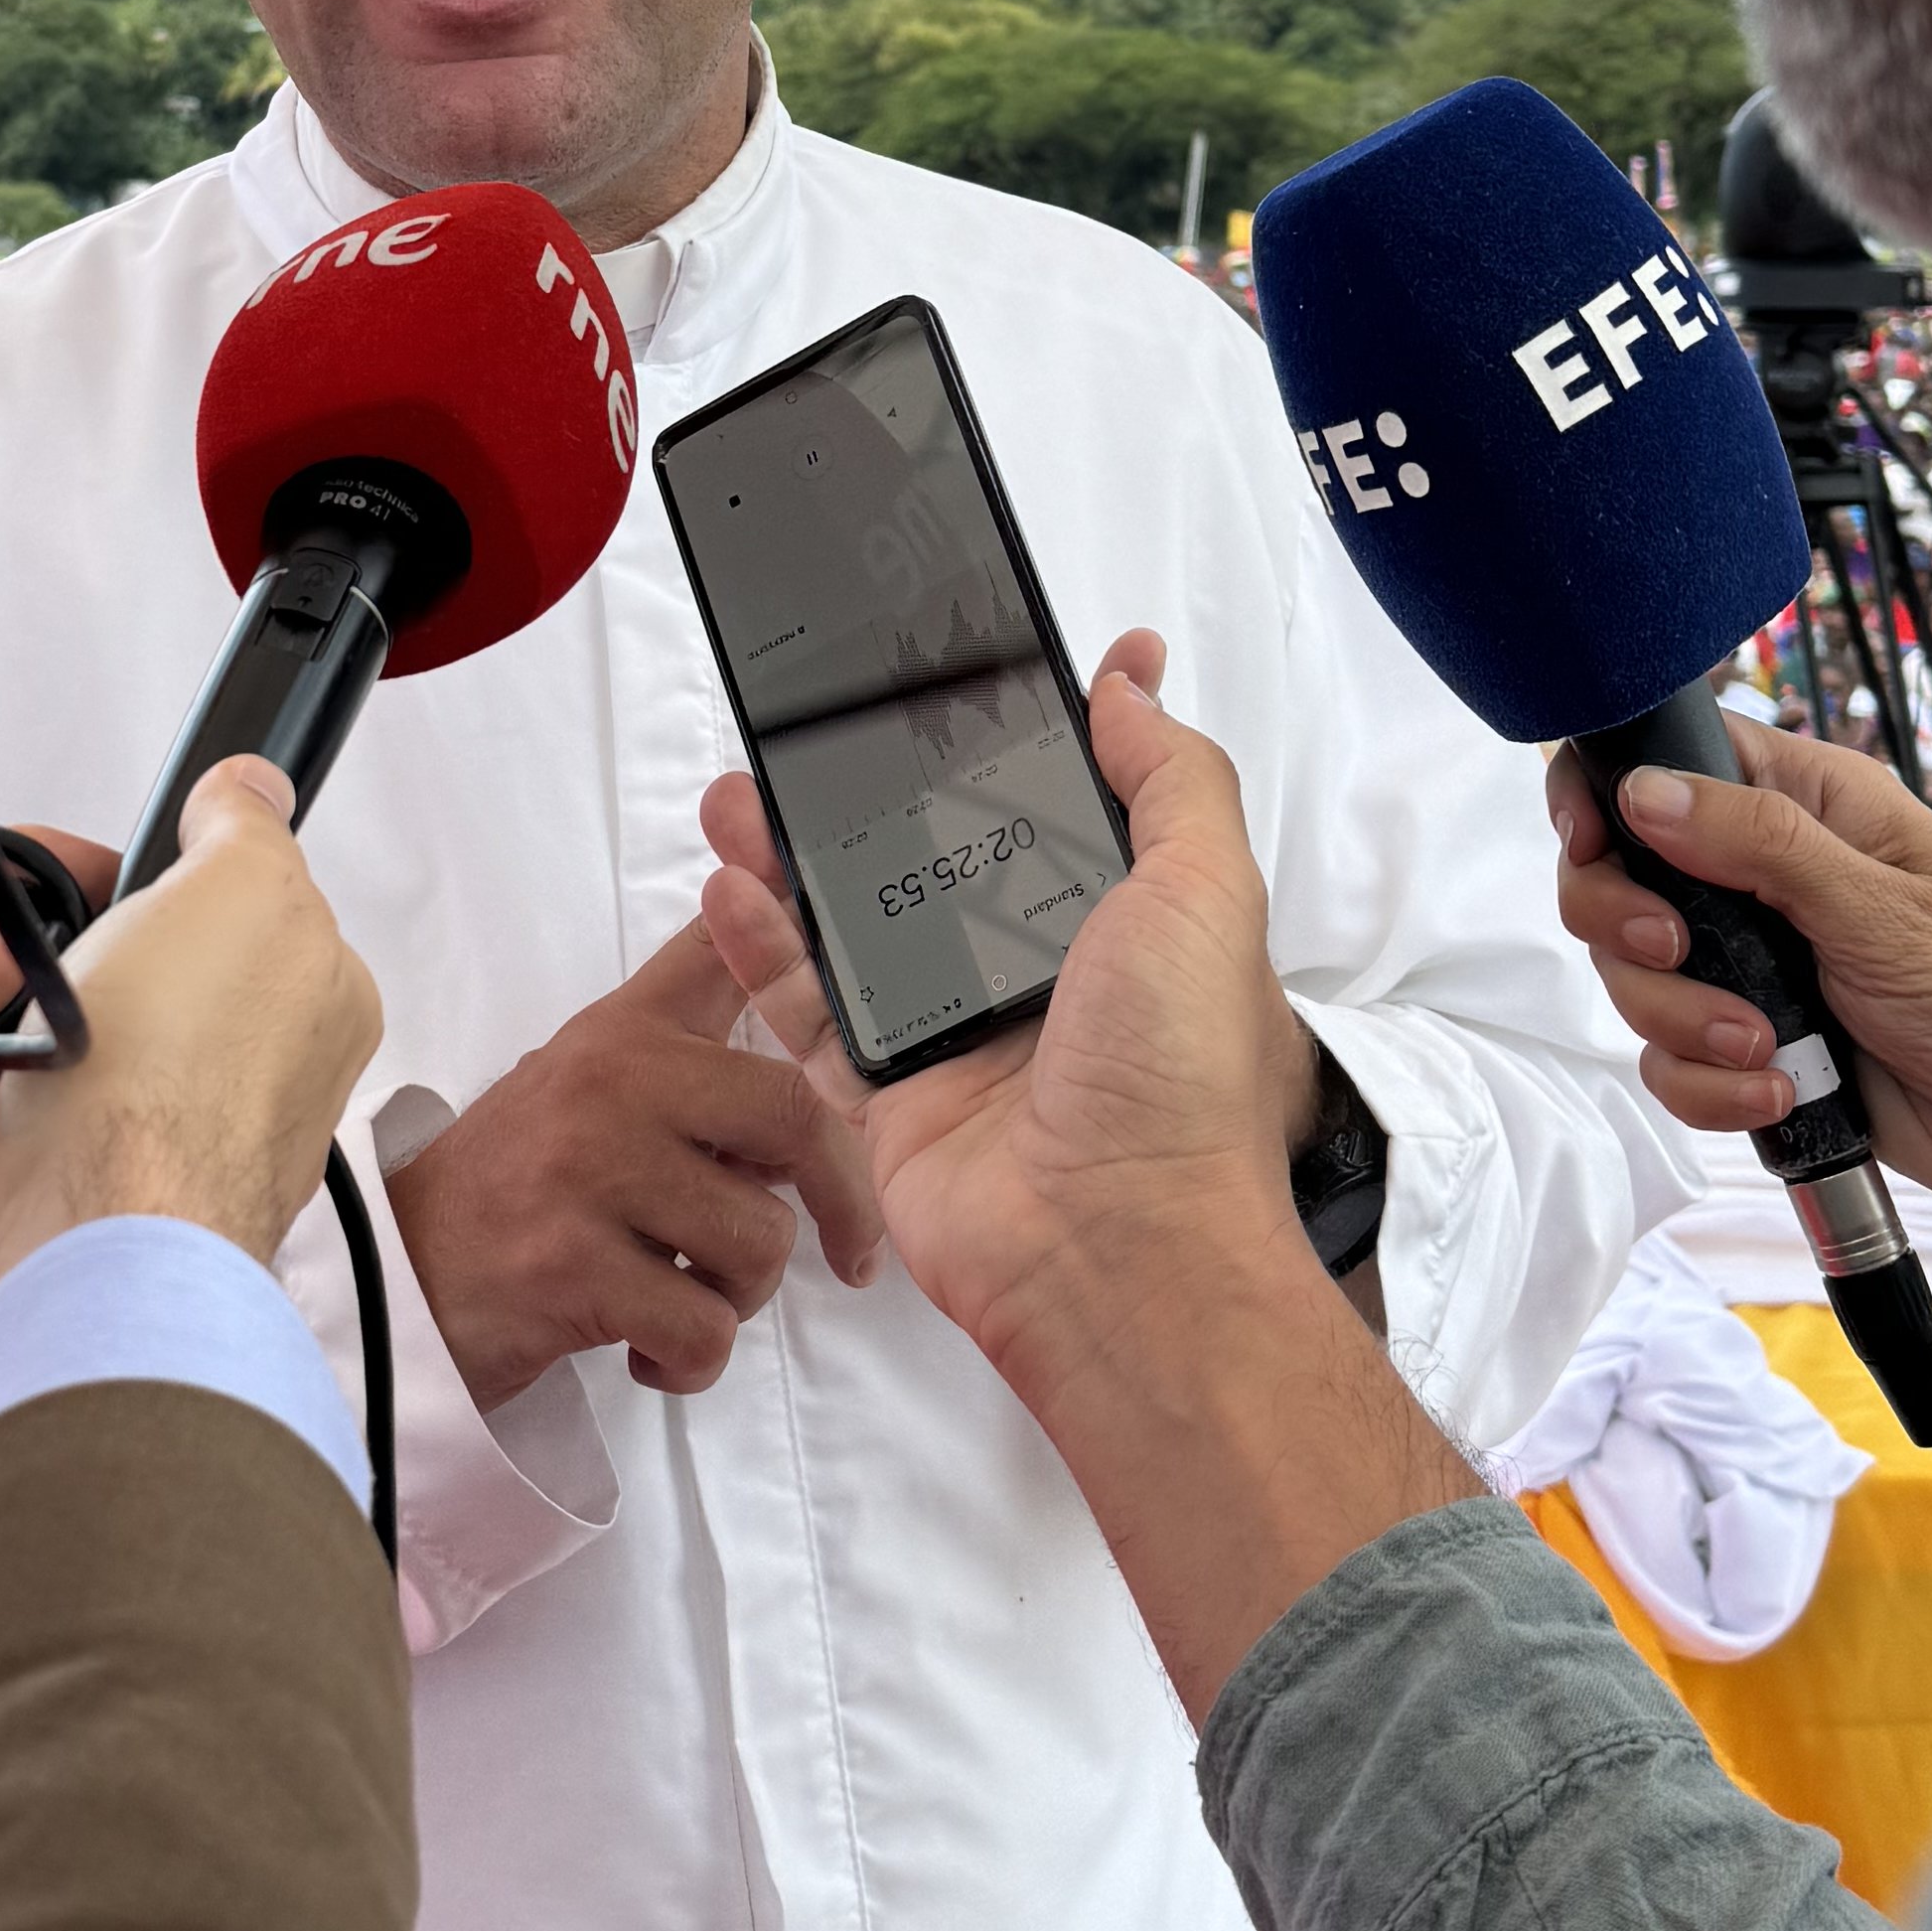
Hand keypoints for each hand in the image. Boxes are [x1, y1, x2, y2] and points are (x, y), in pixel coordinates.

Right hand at [0, 762, 381, 1397]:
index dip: (90, 878)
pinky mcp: (8, 1240)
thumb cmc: (169, 1091)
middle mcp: (191, 1093)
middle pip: (50, 986)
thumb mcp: (247, 894)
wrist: (77, 1274)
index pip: (169, 906)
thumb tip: (252, 788)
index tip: (44, 872)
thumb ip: (248, 829)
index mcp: (274, 1011)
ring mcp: (96, 1172)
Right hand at [383, 910, 885, 1405]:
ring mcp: (590, 1173)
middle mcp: (612, 1083)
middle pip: (795, 1117)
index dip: (795, 928)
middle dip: (839, 1201)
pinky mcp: (572, 1269)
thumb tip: (817, 1075)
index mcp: (623, 1033)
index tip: (857, 922)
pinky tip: (646, 1348)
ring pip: (759, 1242)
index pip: (723, 955)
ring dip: (741, 1298)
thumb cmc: (514, 1188)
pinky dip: (691, 1362)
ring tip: (683, 1295)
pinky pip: (704, 1329)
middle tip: (845, 1251)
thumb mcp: (586, 1086)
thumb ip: (687, 1061)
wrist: (396, 1279)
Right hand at [699, 630, 1468, 1716]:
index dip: (1000, 750)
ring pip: (855, 931)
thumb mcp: (1206, 892)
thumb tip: (1131, 682)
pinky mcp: (890, 1103)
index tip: (941, 683)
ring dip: (793, 861)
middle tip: (805, 738)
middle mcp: (1039, 980)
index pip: (1051, 815)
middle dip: (867, 800)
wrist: (1114, 1247)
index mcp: (1123, 927)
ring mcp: (958, 1042)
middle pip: (931, 865)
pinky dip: (762, 957)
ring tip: (739, 794)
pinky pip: (810, 1019)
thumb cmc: (1175, 1080)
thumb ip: (1171, 779)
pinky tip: (725, 891)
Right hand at [1548, 719, 1931, 1291]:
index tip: (1594, 843)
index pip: (1670, 763)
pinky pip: (1680, 1065)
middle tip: (1679, 954)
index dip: (1609, 794)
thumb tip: (1644, 790)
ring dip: (1685, 1024)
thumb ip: (1760, 846)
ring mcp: (1765, 970)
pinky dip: (1712, 1088)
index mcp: (1811, 809)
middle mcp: (1773, 881)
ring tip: (1772, 1051)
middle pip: (1625, 880)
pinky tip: (1782, 1095)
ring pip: (1640, 982)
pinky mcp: (1766, 1052)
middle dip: (1631, 931)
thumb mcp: (1888, 913)